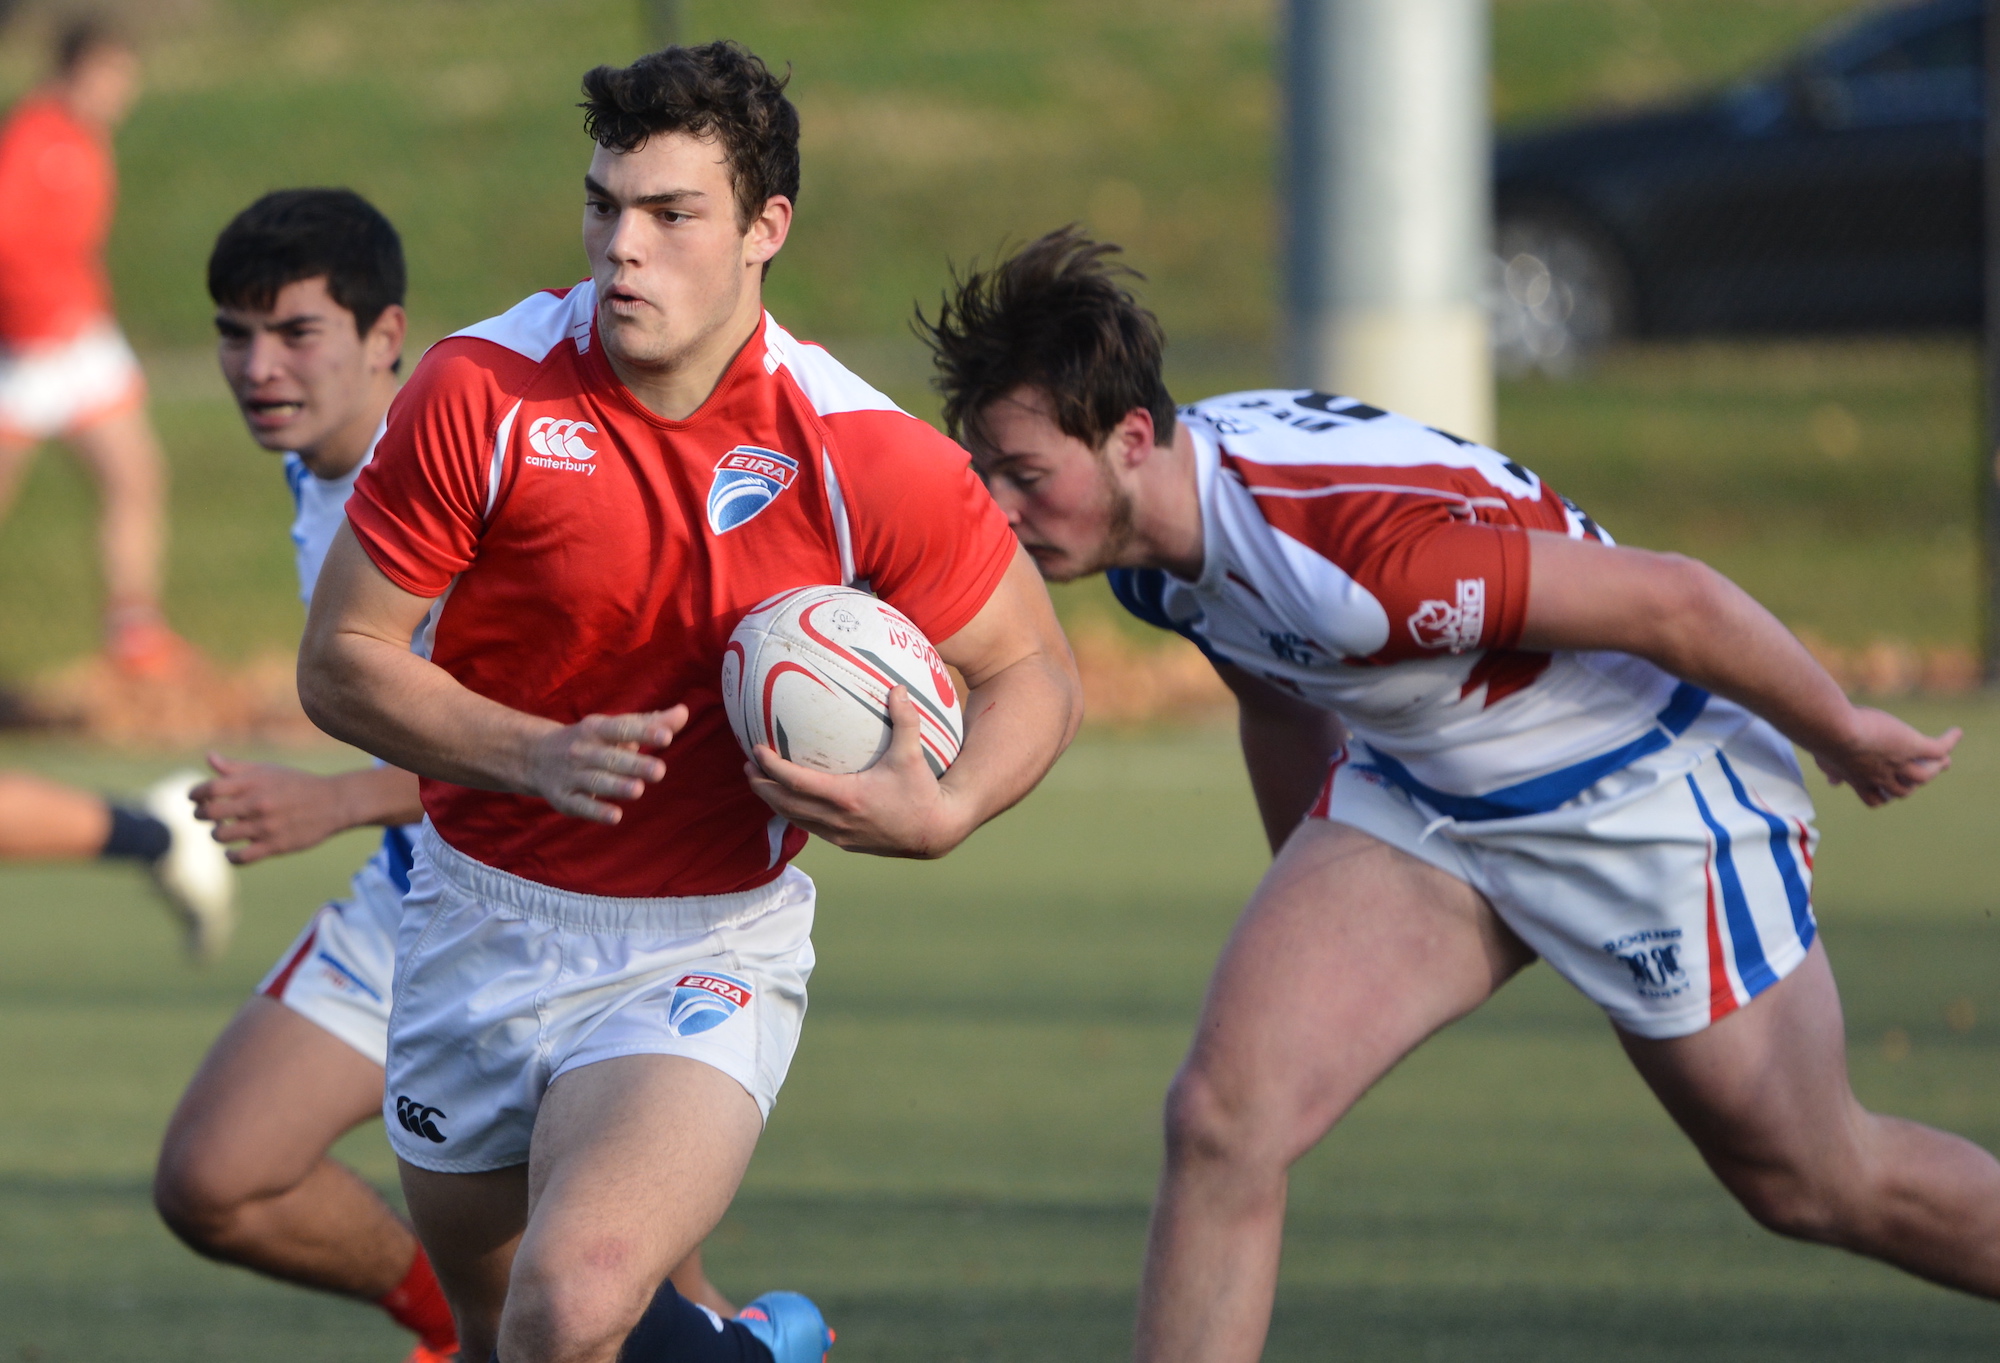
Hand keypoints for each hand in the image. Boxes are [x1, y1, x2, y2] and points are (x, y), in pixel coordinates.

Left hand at [191, 753, 351, 863]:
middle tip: (206, 814)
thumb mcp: (268, 770)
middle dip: (201, 814)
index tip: (195, 798)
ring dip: (217, 833)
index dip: (195, 794)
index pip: (209, 789)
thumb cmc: (297, 784)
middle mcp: (257, 804)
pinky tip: (232, 851)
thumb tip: (209, 758)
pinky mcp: (274, 846)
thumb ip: (236, 768)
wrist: (334, 802)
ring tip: (224, 830)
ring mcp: (265, 826)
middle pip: (210, 813)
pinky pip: (240, 857)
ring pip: (221, 836)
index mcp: (253, 783)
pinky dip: (230, 856)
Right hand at [524, 707, 688, 823]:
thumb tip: (683, 712)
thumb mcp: (615, 727)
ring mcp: (572, 775)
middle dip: (634, 765)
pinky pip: (580, 805)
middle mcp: (583, 751)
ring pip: (596, 781)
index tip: (667, 736)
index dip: (644, 732)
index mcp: (597, 729)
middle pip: (611, 758)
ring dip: (616, 786)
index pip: (622, 729)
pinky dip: (596, 811)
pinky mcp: (564, 798)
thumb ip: (650, 723)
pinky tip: (615, 817)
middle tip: (659, 771)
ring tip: (638, 790)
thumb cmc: (591, 740)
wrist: (536, 756)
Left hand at [745, 687, 961, 856]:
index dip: (772, 768)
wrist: (933, 833)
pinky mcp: (844, 843)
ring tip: (760, 781)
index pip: (796, 783)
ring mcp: (838, 835)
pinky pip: (809, 826)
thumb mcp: (913, 755)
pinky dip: (793, 812)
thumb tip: (898, 688)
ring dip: (773, 801)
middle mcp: (836, 820)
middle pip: (784, 804)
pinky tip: (791, 799)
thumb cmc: (922, 792)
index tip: (757, 751)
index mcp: (847, 798)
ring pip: (794, 818)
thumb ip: (905, 720)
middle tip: (748, 765)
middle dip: (761, 785)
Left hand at [1810, 707, 1959, 806]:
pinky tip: (1954, 733)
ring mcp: (1899, 764)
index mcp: (1859, 781)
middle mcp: (1882, 777)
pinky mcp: (1913, 747)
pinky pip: (1938, 749)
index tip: (1884, 790)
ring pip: (1926, 774)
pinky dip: (1949, 742)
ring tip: (1942, 759)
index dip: (1883, 795)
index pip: (1876, 799)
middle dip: (1913, 783)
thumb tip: (1833, 783)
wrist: (1834, 731)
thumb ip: (1831, 771)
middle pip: (1905, 790)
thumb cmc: (1822, 742)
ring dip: (1935, 767)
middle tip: (1921, 773)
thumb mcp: (1824, 759)